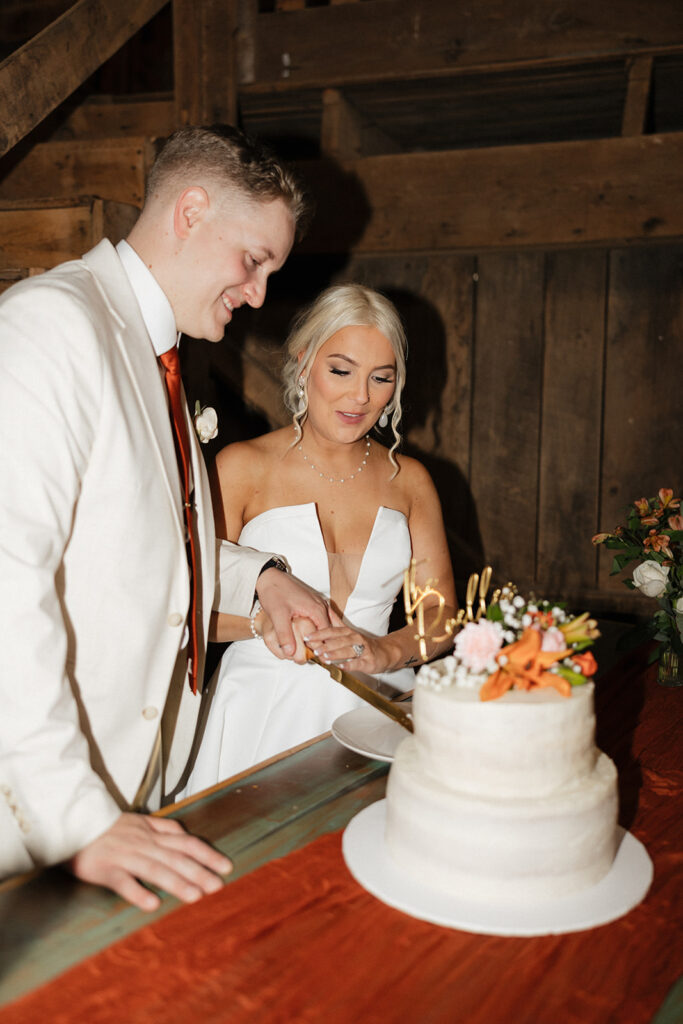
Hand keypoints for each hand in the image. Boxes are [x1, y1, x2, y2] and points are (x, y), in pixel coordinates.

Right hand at [66, 812, 231, 911]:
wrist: (74, 821)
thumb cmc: (108, 826)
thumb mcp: (140, 821)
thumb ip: (163, 828)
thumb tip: (186, 834)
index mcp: (153, 832)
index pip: (186, 843)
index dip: (207, 854)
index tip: (227, 867)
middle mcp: (144, 843)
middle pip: (176, 858)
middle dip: (199, 872)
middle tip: (218, 887)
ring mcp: (126, 855)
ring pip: (155, 869)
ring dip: (176, 882)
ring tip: (195, 897)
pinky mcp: (106, 869)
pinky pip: (123, 882)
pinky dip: (138, 892)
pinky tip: (152, 904)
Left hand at [256, 570, 330, 660]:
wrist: (269, 577)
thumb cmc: (274, 593)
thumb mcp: (278, 616)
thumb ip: (285, 635)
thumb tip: (290, 653)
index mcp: (316, 609)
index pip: (327, 634)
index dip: (323, 647)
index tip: (316, 659)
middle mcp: (322, 605)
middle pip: (331, 629)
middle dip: (327, 643)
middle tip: (319, 657)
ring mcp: (319, 603)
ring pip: (330, 623)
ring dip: (327, 636)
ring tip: (320, 650)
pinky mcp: (314, 602)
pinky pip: (324, 618)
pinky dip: (323, 628)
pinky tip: (317, 637)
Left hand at [303, 608, 392, 674]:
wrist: (385, 652)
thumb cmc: (364, 644)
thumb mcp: (349, 632)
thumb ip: (336, 622)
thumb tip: (325, 609)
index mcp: (348, 632)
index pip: (332, 631)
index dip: (319, 634)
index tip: (307, 637)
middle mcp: (355, 639)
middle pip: (339, 640)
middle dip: (326, 644)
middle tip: (314, 648)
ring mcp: (363, 649)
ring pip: (348, 650)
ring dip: (336, 654)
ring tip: (325, 657)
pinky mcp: (368, 661)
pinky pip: (358, 662)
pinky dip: (349, 664)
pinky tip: (341, 666)